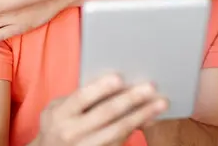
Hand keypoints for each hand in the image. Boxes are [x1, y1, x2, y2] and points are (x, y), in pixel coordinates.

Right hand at [38, 74, 166, 145]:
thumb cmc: (58, 123)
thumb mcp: (58, 108)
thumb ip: (81, 97)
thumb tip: (115, 83)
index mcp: (61, 115)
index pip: (82, 98)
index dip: (100, 88)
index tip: (119, 78)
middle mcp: (71, 133)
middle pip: (105, 114)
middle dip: (130, 99)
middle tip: (150, 87)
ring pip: (117, 132)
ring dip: (141, 116)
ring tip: (159, 103)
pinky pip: (119, 143)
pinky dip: (136, 128)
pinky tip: (149, 118)